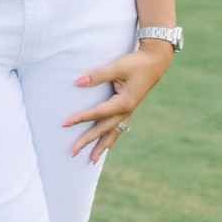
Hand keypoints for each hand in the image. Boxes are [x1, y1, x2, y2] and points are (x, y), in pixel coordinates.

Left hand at [63, 42, 171, 161]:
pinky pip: (119, 128)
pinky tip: (108, 146)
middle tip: (72, 152)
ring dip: (102, 146)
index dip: (80, 118)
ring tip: (92, 160)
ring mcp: (129, 112)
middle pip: (103, 129)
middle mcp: (126, 111)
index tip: (65, 123)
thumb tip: (77, 82)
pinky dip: (112, 138)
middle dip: (88, 141)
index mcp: (124, 103)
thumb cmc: (136, 63)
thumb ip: (97, 76)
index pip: (97, 113)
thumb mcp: (117, 67)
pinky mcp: (130, 109)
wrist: (156, 61)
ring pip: (113, 133)